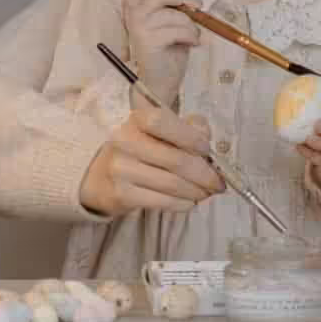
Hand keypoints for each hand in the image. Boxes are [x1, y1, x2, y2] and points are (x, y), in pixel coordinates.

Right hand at [79, 106, 225, 216]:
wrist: (102, 175)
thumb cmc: (142, 148)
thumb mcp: (162, 130)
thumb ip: (189, 127)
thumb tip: (207, 140)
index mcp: (137, 118)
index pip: (163, 122)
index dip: (190, 136)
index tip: (207, 150)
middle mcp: (124, 140)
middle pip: (175, 159)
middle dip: (204, 174)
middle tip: (218, 183)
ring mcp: (121, 168)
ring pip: (172, 184)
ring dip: (196, 191)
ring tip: (206, 193)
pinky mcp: (121, 194)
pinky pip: (162, 201)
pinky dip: (182, 203)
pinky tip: (189, 201)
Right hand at [116, 0, 201, 106]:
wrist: (161, 82)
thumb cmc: (166, 50)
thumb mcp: (166, 20)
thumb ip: (164, 0)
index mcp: (134, 10)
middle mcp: (133, 17)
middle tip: (197, 5)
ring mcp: (140, 29)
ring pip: (175, 15)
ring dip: (191, 25)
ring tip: (193, 35)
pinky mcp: (150, 42)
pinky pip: (179, 30)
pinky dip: (192, 36)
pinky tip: (193, 43)